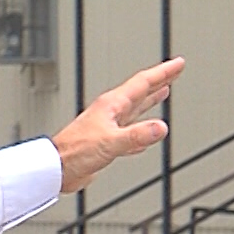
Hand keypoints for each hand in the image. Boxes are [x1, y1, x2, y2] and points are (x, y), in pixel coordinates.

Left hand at [49, 57, 181, 192]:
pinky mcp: (105, 142)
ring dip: (150, 101)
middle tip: (173, 71)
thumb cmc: (74, 151)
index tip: (178, 64)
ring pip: (135, 110)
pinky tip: (147, 133)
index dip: (162, 73)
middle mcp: (110, 112)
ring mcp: (107, 126)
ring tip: (162, 92)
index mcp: (111, 106)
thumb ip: (136, 135)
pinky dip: (141, 130)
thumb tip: (160, 127)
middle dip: (158, 81)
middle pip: (140, 92)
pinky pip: (129, 132)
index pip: (142, 83)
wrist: (55, 169)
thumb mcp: (110, 142)